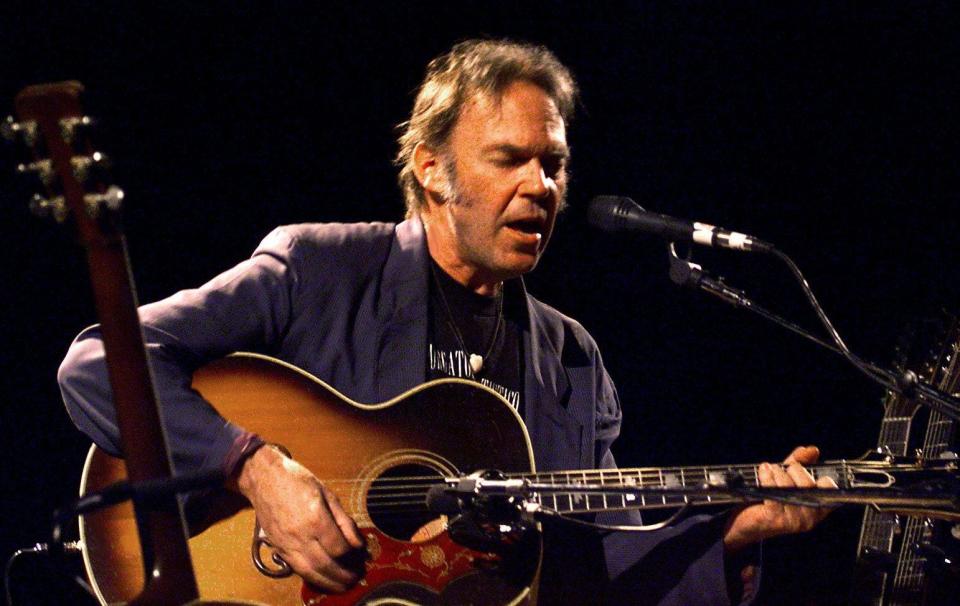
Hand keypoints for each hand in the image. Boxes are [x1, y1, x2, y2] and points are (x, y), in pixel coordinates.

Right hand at [235, 445, 365, 590]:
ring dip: (328, 582)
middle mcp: (300, 534)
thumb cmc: (296, 480)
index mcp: (315, 518)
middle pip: (325, 565)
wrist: (264, 479)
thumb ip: (343, 520)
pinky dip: (311, 577)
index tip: (360, 556)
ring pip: (309, 572)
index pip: (339, 548)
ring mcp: (286, 543)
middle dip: (343, 575)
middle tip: (355, 578)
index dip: (351, 555)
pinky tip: (322, 578)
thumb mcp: (327, 494)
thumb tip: (357, 542)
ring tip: (342, 585)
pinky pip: (296, 568)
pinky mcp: (278, 548)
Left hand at [723, 445, 836, 552]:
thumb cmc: (770, 500)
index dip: (816, 474)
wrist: (747, 524)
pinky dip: (767, 477)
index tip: (799, 467)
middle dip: (794, 469)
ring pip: (789, 487)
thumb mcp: (787, 479)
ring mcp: (793, 520)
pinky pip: (774, 492)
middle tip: (781, 467)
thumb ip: (800, 463)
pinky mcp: (775, 519)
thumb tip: (812, 449)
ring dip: (778, 473)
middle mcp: (810, 517)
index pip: (830, 488)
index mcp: (818, 508)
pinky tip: (763, 471)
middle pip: (808, 484)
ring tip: (769, 469)